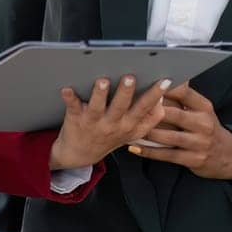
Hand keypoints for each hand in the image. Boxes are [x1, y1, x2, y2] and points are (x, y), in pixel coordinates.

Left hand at [48, 75, 169, 169]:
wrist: (79, 154)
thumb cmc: (109, 136)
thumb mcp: (133, 132)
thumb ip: (149, 117)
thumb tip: (162, 96)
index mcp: (130, 126)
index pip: (147, 112)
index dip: (157, 97)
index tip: (164, 82)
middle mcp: (114, 125)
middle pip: (123, 107)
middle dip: (127, 92)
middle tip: (130, 77)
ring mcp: (94, 122)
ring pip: (98, 107)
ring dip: (100, 94)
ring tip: (103, 81)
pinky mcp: (76, 119)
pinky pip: (73, 107)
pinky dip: (70, 98)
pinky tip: (67, 89)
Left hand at [127, 83, 231, 180]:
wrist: (226, 157)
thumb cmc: (205, 128)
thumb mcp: (200, 111)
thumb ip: (182, 98)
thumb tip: (159, 80)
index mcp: (204, 107)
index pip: (184, 93)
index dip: (164, 89)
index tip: (145, 83)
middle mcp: (203, 123)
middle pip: (174, 115)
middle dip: (152, 111)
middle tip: (130, 106)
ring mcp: (199, 143)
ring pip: (168, 137)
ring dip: (146, 132)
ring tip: (128, 127)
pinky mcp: (194, 159)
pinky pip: (166, 155)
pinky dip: (148, 151)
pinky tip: (133, 147)